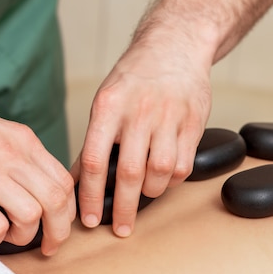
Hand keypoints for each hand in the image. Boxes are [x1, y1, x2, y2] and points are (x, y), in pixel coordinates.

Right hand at [0, 90, 75, 255]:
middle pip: (56, 201)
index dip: (68, 211)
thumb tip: (37, 189)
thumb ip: (19, 157)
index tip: (59, 226)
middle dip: (58, 232)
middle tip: (47, 246)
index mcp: (22, 141)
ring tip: (5, 234)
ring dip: (23, 236)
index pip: (64, 180)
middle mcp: (10, 154)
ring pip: (31, 216)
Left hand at [74, 41, 210, 236]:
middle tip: (120, 228)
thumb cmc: (135, 78)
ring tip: (143, 193)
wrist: (175, 46)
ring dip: (150, 192)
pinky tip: (163, 177)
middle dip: (123, 208)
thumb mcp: (106, 101)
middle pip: (129, 173)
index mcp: (108, 106)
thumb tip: (79, 179)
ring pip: (160, 173)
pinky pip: (184, 165)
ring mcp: (169, 118)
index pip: (94, 160)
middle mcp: (139, 112)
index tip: (89, 218)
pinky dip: (172, 180)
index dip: (90, 194)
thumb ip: (95, 140)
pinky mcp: (194, 123)